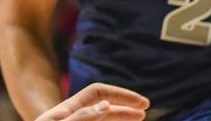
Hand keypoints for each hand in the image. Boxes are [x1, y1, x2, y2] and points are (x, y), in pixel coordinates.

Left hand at [34, 84, 149, 120]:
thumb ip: (81, 117)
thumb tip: (106, 105)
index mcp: (66, 111)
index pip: (98, 93)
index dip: (121, 94)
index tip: (140, 103)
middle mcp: (70, 119)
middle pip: (103, 107)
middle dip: (125, 108)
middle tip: (144, 112)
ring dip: (119, 120)